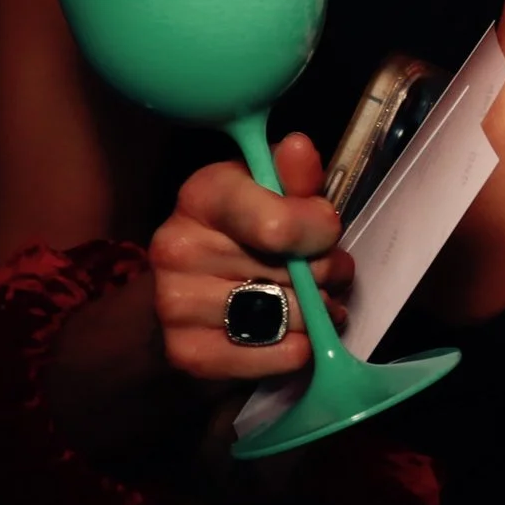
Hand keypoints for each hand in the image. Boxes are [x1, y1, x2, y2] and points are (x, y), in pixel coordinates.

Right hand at [146, 131, 351, 379]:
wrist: (191, 292)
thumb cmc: (247, 231)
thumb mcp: (274, 192)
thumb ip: (295, 176)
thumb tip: (299, 147)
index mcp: (202, 194)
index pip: (276, 226)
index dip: (319, 231)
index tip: (328, 233)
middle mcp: (176, 246)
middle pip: (291, 272)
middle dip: (325, 272)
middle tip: (330, 272)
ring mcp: (174, 302)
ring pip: (284, 316)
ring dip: (316, 314)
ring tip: (319, 303)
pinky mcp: (185, 352)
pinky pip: (266, 357)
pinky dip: (295, 351)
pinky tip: (298, 337)